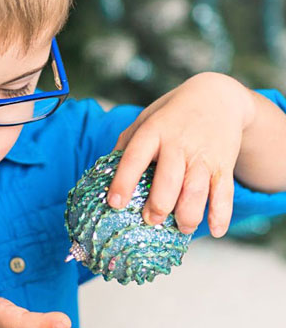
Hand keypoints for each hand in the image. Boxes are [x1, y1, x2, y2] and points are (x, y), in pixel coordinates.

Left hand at [107, 72, 254, 237]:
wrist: (217, 97)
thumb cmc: (171, 116)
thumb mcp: (144, 120)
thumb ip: (125, 146)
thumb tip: (103, 175)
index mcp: (153, 132)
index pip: (135, 158)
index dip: (123, 182)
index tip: (114, 203)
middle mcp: (178, 145)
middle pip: (169, 180)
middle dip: (159, 205)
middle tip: (150, 220)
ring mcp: (203, 156)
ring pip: (197, 190)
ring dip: (188, 215)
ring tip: (181, 228)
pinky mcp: (223, 164)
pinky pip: (224, 192)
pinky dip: (221, 214)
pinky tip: (216, 231)